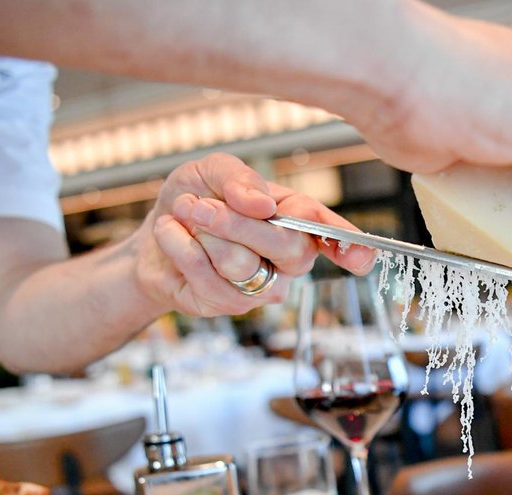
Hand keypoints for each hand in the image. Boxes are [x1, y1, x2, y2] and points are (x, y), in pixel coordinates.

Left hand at [140, 153, 375, 316]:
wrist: (151, 234)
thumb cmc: (193, 200)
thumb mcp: (213, 171)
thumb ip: (240, 178)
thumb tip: (262, 204)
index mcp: (295, 220)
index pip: (330, 232)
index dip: (350, 246)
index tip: (360, 257)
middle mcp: (288, 258)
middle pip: (290, 249)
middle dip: (238, 223)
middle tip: (200, 205)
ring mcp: (263, 286)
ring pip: (245, 264)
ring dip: (204, 232)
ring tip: (184, 214)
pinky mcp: (231, 305)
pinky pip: (210, 278)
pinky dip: (181, 247)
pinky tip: (172, 235)